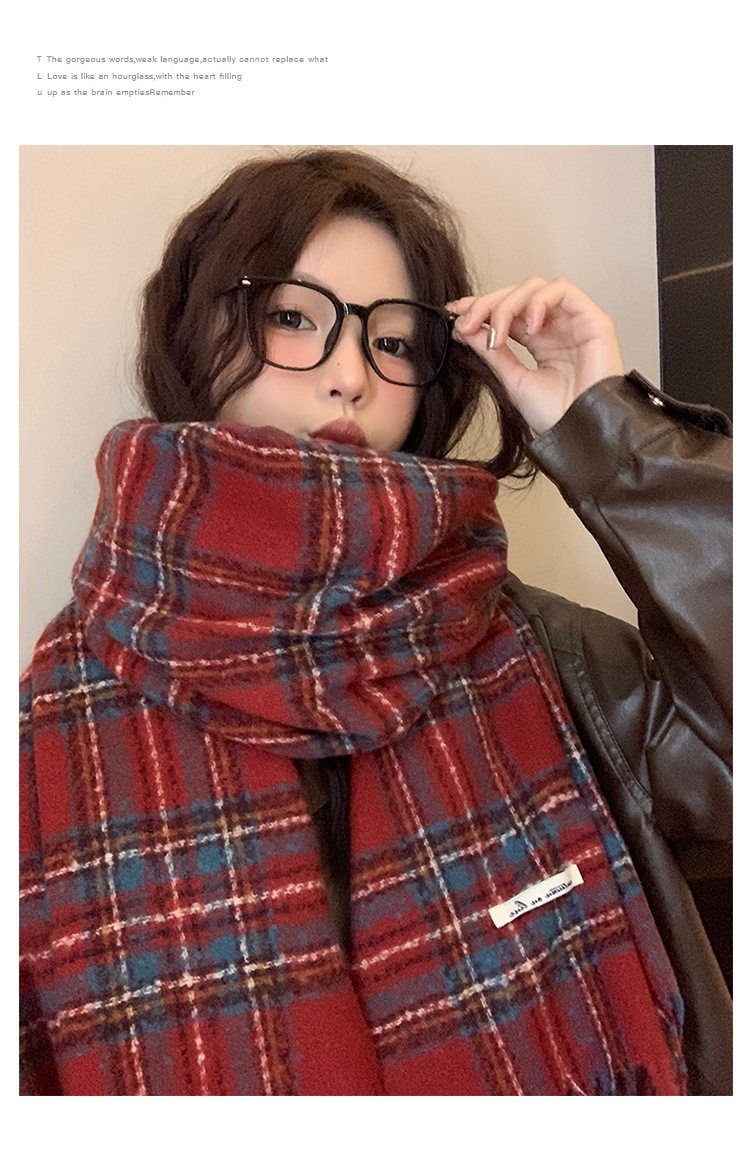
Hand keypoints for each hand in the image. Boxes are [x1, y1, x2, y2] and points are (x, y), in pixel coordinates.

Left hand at [446, 276, 624, 434]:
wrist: (584, 434)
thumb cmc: (557, 416)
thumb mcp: (514, 381)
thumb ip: (492, 353)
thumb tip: (465, 327)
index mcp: (538, 341)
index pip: (506, 311)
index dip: (480, 306)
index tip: (455, 313)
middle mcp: (555, 327)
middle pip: (517, 294)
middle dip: (487, 304)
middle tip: (468, 323)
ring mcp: (573, 321)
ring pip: (536, 287)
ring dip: (508, 304)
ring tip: (498, 334)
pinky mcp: (593, 319)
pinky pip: (563, 290)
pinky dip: (539, 302)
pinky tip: (529, 327)